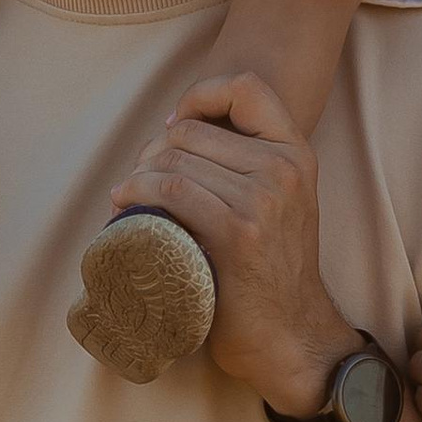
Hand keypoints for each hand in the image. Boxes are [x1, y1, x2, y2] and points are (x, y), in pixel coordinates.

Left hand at [117, 75, 352, 410]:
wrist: (290, 334)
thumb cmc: (270, 271)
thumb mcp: (280, 203)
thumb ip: (250, 163)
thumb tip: (180, 132)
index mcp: (296, 154)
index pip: (246, 86)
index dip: (201, 95)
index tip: (176, 126)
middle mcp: (283, 169)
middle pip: (191, 129)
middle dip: (152, 150)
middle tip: (139, 180)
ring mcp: (262, 200)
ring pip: (173, 159)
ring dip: (136, 175)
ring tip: (127, 197)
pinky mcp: (236, 232)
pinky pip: (169, 190)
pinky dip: (136, 194)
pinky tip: (125, 207)